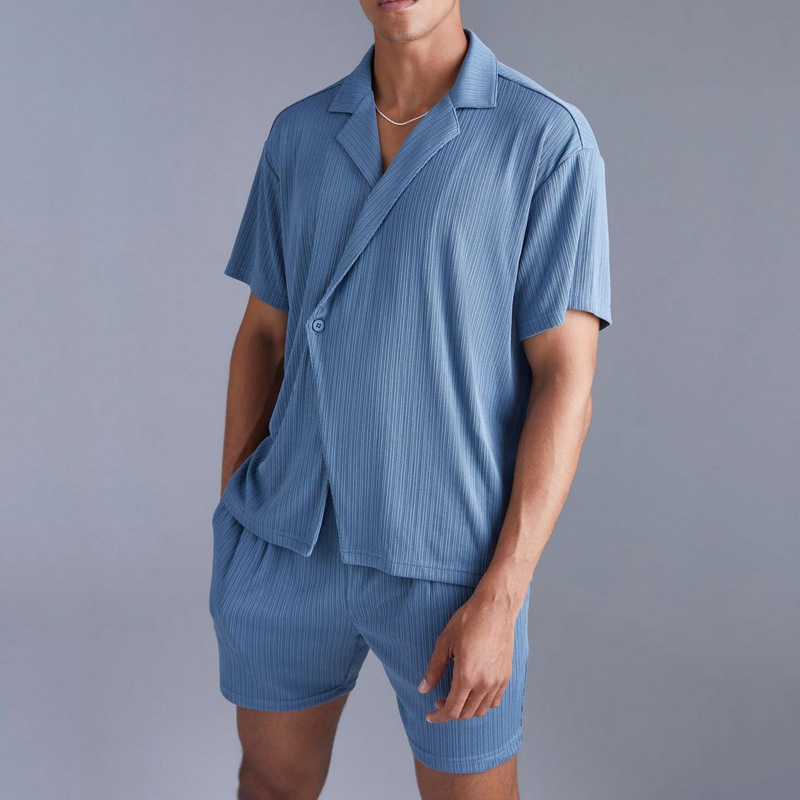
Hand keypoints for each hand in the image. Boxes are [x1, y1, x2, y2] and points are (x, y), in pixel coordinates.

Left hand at [418, 587, 518, 722]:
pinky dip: (482, 704)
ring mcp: (498, 681)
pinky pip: (494, 701)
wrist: (495, 607)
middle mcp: (484, 683)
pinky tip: (473, 692)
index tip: (430, 715)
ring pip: (481, 710)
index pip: (452, 709)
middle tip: (438, 701)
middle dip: (450, 712)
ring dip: (466, 710)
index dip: (439, 716)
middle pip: (466, 713)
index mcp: (467, 675)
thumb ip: (434, 669)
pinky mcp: (506, 675)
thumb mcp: (445, 642)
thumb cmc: (469, 620)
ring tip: (455, 697)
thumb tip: (423, 688)